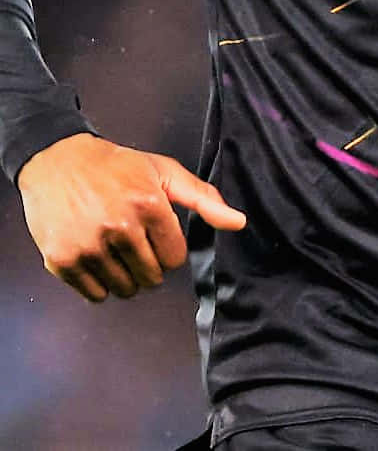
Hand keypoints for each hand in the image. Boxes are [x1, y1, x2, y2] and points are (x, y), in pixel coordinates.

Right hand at [17, 132, 245, 303]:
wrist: (59, 161)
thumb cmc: (116, 166)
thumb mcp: (163, 171)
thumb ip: (203, 199)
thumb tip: (238, 222)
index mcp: (148, 204)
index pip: (175, 258)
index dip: (167, 247)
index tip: (154, 232)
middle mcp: (119, 227)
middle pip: (151, 278)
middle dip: (148, 263)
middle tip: (133, 240)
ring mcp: (89, 246)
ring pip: (124, 290)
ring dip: (124, 275)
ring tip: (114, 247)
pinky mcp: (63, 261)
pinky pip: (95, 295)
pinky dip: (99, 283)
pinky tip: (96, 256)